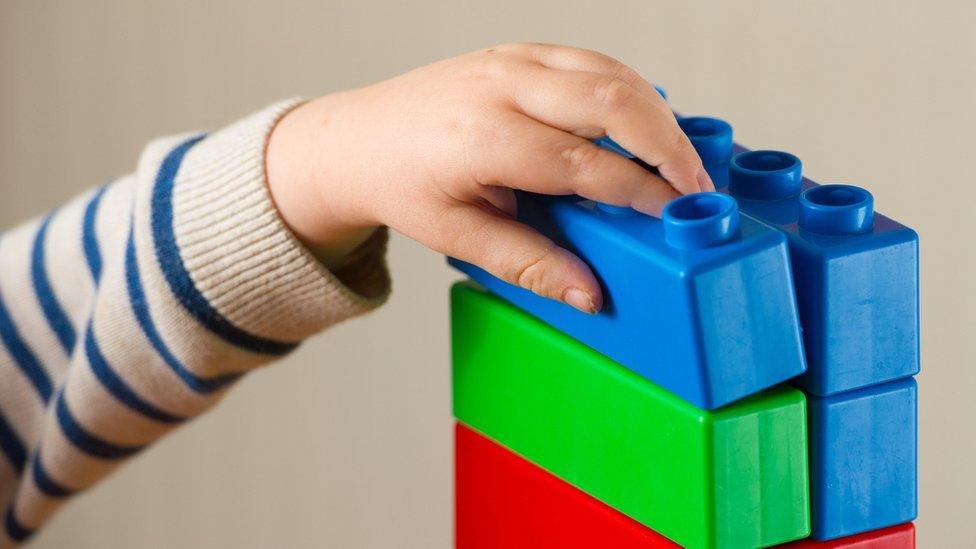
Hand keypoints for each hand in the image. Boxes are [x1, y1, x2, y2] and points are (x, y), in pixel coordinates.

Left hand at [266, 43, 712, 312]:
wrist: (358, 139)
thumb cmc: (403, 185)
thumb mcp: (459, 237)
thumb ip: (530, 264)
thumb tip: (590, 294)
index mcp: (483, 137)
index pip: (584, 163)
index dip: (639, 192)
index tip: (675, 217)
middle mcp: (500, 85)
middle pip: (610, 101)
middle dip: (667, 145)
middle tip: (698, 187)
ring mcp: (511, 59)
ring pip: (609, 72)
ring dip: (656, 114)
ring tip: (683, 161)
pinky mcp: (519, 51)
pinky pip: (591, 60)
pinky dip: (629, 90)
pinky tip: (646, 124)